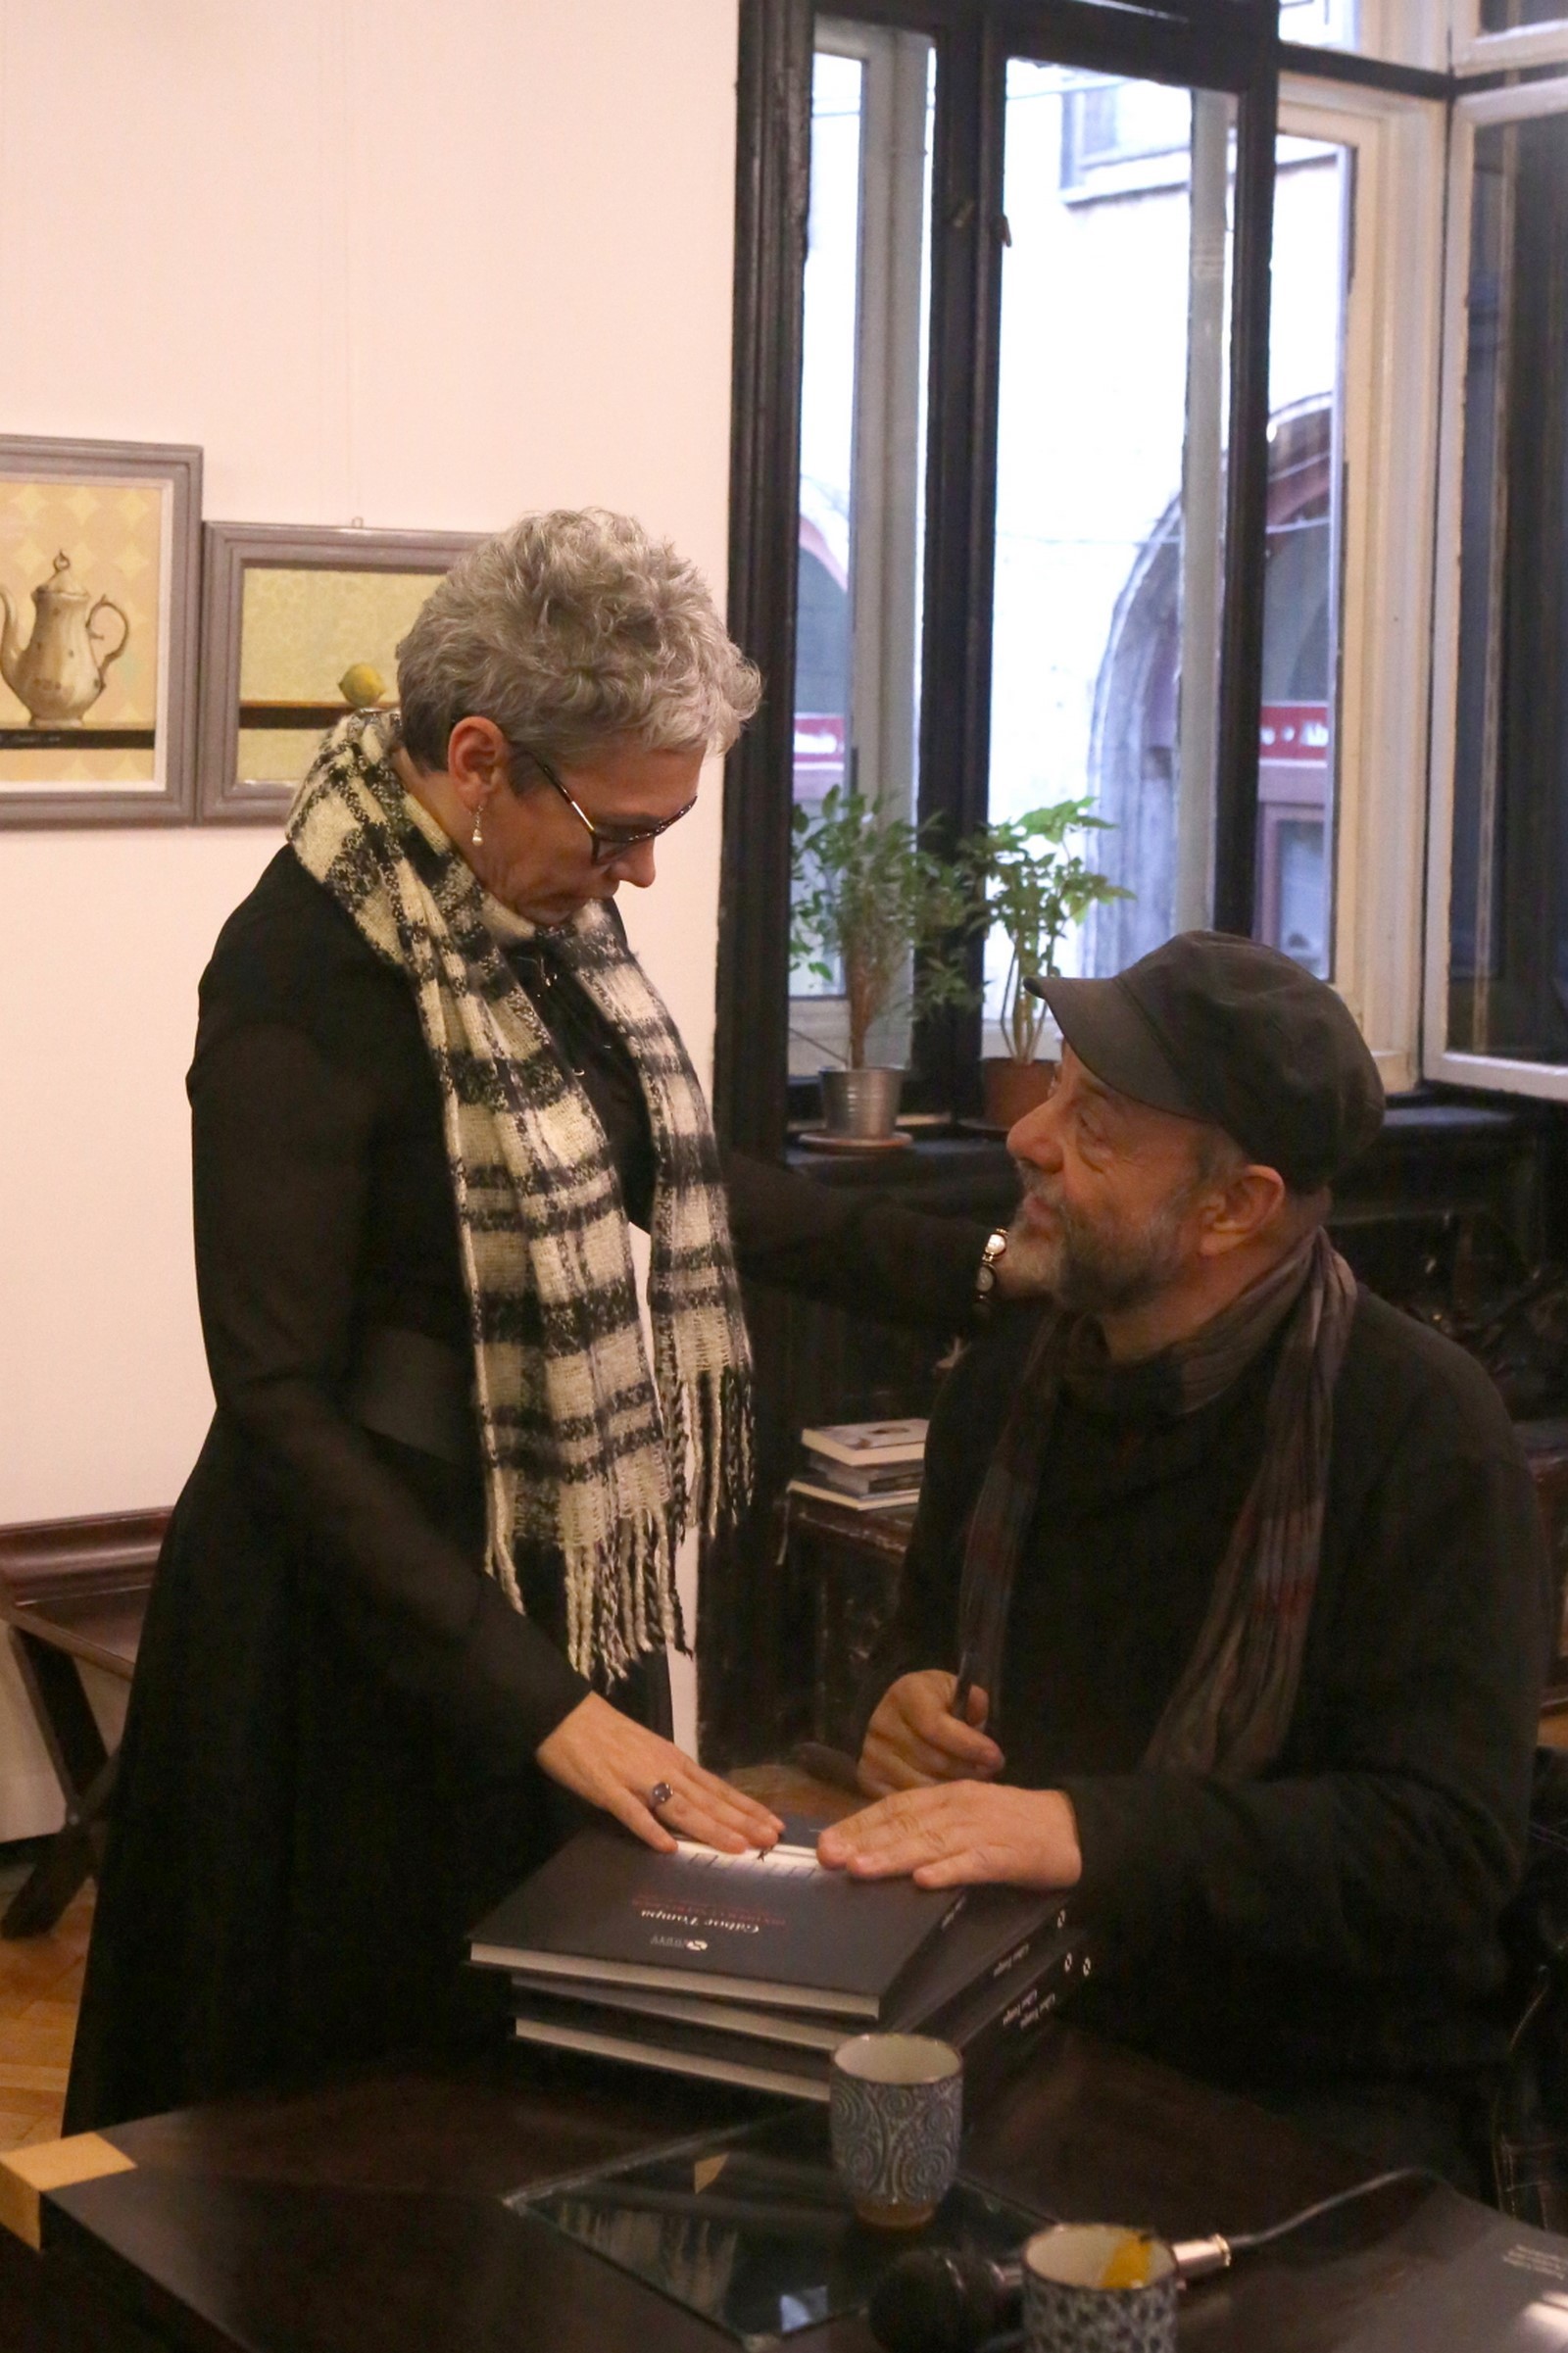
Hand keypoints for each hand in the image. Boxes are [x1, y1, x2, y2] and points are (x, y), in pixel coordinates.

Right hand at [536, 1692, 782, 1856]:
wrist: (566, 1715)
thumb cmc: (609, 1735)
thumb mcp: (650, 1752)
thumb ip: (673, 1778)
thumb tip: (702, 1804)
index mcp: (675, 1761)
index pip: (718, 1789)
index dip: (746, 1808)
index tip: (773, 1825)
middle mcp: (663, 1769)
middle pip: (707, 1801)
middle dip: (740, 1822)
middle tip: (770, 1840)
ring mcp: (636, 1779)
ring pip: (680, 1808)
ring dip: (710, 1828)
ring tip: (737, 1847)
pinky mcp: (607, 1789)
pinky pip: (631, 1812)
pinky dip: (650, 1830)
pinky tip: (668, 1848)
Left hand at [817, 1781, 1081, 1891]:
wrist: (1071, 1827)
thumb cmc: (1012, 1825)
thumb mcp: (966, 1816)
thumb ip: (929, 1827)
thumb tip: (878, 1844)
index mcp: (946, 1798)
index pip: (894, 1808)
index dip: (858, 1823)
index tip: (825, 1840)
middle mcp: (957, 1808)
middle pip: (904, 1824)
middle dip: (863, 1840)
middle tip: (828, 1856)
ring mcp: (981, 1831)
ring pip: (930, 1843)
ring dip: (893, 1855)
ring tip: (860, 1868)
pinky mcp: (1005, 1855)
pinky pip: (973, 1864)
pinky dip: (948, 1871)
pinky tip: (923, 1881)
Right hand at [857, 1670, 1004, 1797]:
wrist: (892, 1715)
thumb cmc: (934, 1704)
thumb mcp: (954, 1691)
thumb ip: (973, 1703)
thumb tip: (979, 1725)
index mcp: (906, 1695)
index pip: (937, 1727)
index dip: (970, 1745)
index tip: (996, 1757)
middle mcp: (883, 1725)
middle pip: (934, 1761)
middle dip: (968, 1771)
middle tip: (988, 1774)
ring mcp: (872, 1756)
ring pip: (923, 1786)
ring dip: (953, 1790)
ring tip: (969, 1785)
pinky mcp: (868, 1781)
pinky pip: (908, 1802)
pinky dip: (931, 1804)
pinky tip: (946, 1797)